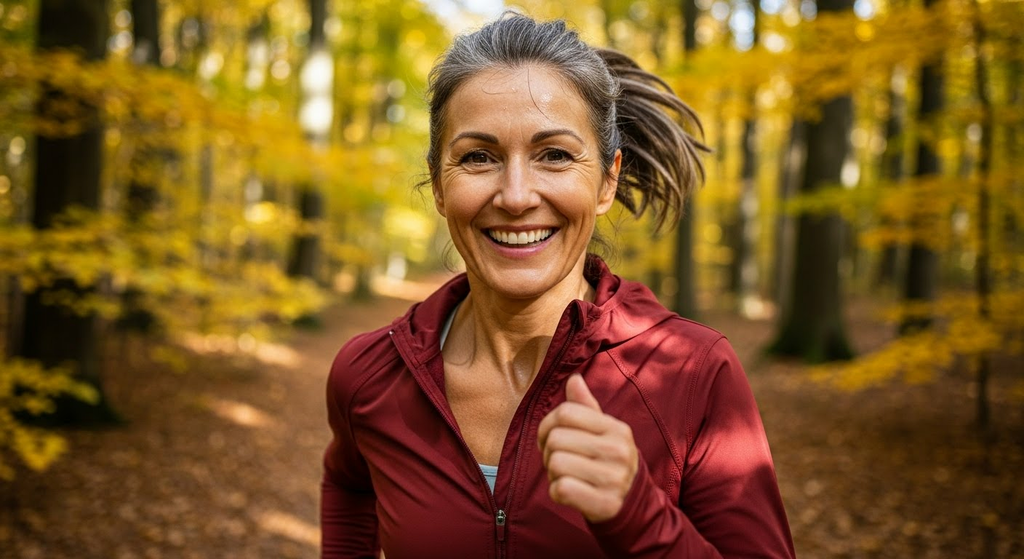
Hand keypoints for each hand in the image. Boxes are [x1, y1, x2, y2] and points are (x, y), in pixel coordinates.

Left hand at [537, 374, 638, 522]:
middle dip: (548, 451)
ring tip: (566, 475)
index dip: (546, 424)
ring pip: (556, 463)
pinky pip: (561, 489)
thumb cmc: (609, 459)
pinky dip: (556, 492)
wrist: (632, 502)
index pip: (566, 413)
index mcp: (615, 428)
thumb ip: (586, 406)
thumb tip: (574, 379)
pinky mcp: (603, 503)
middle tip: (559, 460)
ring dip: (552, 473)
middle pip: (556, 438)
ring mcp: (612, 478)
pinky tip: (569, 491)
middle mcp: (617, 450)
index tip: (548, 437)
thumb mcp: (604, 431)